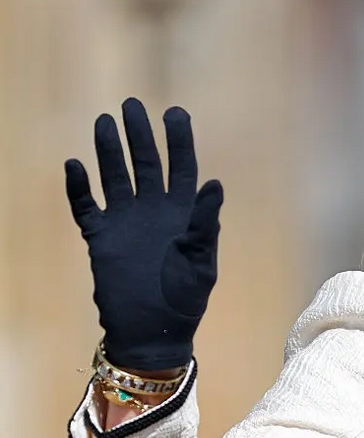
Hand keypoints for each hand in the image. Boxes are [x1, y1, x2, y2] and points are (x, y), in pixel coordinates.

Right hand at [65, 98, 223, 369]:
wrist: (152, 333)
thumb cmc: (185, 300)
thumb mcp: (201, 263)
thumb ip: (205, 223)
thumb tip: (215, 184)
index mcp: (183, 214)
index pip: (182, 168)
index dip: (179, 140)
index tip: (175, 113)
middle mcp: (154, 211)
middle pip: (146, 164)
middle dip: (140, 135)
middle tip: (131, 104)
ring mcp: (126, 223)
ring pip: (115, 177)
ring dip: (109, 151)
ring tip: (104, 121)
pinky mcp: (101, 238)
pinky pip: (86, 207)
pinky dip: (79, 188)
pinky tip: (74, 166)